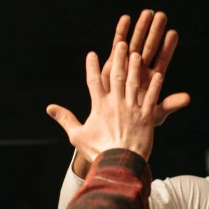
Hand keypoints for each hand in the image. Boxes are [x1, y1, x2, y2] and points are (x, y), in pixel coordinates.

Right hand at [47, 41, 162, 161]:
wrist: (118, 165)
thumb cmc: (97, 152)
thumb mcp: (77, 136)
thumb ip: (65, 119)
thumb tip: (49, 108)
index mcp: (99, 106)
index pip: (93, 81)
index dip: (92, 67)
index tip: (92, 54)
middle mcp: (115, 104)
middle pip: (116, 76)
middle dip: (118, 58)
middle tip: (121, 44)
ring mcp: (132, 109)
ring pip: (134, 83)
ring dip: (135, 67)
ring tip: (137, 54)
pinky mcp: (146, 118)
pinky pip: (151, 99)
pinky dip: (155, 87)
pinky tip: (158, 75)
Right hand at [102, 10, 189, 123]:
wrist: (118, 134)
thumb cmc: (137, 122)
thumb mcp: (156, 114)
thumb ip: (170, 104)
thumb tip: (188, 98)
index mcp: (152, 80)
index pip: (161, 59)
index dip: (167, 47)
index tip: (172, 32)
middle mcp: (140, 71)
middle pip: (149, 48)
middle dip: (154, 31)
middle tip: (161, 15)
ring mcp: (128, 67)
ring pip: (136, 44)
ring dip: (141, 29)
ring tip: (147, 13)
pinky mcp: (113, 67)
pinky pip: (118, 48)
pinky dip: (121, 34)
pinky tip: (126, 20)